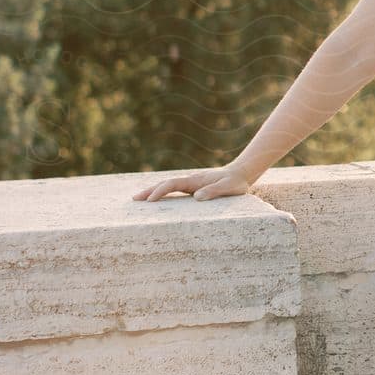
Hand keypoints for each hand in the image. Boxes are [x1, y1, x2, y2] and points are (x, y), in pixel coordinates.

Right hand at [130, 163, 254, 202]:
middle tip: (134, 199)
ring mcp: (189, 184)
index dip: (160, 191)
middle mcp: (189, 181)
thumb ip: (214, 191)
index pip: (172, 184)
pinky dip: (161, 193)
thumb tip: (197, 197)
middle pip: (165, 184)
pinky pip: (173, 190)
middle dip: (149, 191)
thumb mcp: (228, 188)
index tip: (150, 200)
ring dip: (152, 191)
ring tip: (138, 200)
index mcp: (195, 181)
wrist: (239, 174)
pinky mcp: (192, 188)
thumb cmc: (235, 183)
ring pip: (167, 186)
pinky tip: (155, 201)